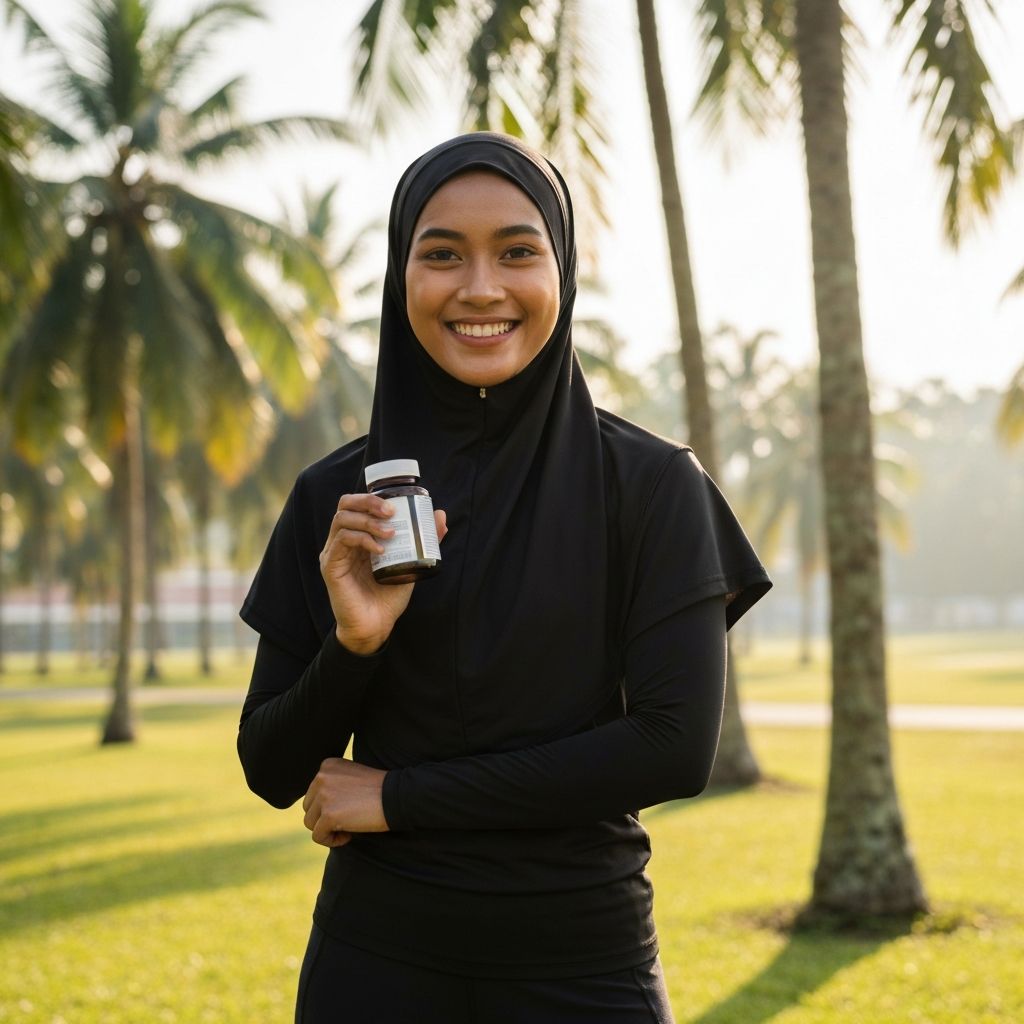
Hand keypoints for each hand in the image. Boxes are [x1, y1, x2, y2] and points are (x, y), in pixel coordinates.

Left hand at [302, 757, 388, 847]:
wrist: (396, 797)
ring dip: (327, 830)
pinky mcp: (328, 815)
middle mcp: (321, 777)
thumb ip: (332, 785)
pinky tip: (349, 836)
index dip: (329, 806)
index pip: (314, 792)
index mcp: (327, 765)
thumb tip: (315, 807)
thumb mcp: (351, 778)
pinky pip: (318, 836)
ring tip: (348, 828)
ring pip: (310, 823)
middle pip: (309, 807)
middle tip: (349, 820)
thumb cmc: (379, 790)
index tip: (349, 807)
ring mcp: (323, 795)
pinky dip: (332, 841)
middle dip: (325, 818)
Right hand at [319, 494, 446, 654]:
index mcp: (358, 536)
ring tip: (391, 533)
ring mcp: (334, 552)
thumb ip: (424, 540)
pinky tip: (380, 550)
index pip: (358, 504)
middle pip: (346, 504)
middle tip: (391, 511)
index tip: (397, 503)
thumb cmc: (389, 596)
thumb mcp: (410, 562)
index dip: (373, 497)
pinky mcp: (330, 566)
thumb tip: (440, 516)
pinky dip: (363, 539)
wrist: (376, 626)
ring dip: (368, 521)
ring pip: (342, 519)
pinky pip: (342, 541)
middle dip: (369, 502)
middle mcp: (342, 541)